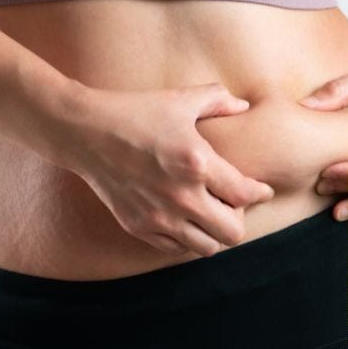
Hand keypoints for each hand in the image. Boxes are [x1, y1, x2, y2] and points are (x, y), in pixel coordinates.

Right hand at [63, 82, 274, 255]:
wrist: (85, 132)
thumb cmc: (136, 112)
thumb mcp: (181, 100)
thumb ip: (218, 100)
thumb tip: (244, 105)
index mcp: (197, 163)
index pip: (245, 194)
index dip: (260, 193)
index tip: (262, 190)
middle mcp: (181, 196)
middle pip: (233, 232)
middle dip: (240, 217)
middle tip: (233, 202)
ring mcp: (159, 216)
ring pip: (207, 247)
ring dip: (215, 232)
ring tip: (210, 213)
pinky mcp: (140, 226)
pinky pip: (177, 249)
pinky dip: (189, 238)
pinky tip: (186, 218)